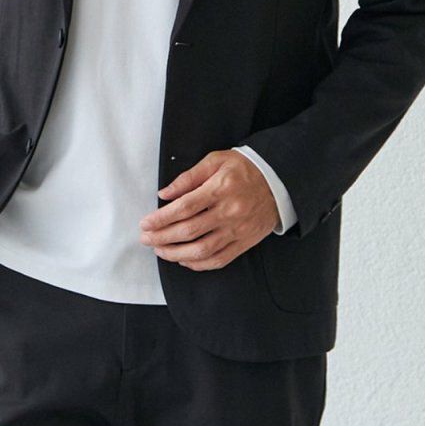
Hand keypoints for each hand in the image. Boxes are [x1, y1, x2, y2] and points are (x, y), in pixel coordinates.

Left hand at [140, 149, 280, 269]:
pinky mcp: (244, 242)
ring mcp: (238, 230)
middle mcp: (229, 212)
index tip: (145, 223)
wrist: (278, 182)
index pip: (184, 208)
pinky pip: (219, 260)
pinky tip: (184, 260)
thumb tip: (165, 194)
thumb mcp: (216, 161)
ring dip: (176, 254)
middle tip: (146, 238)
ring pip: (202, 250)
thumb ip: (188, 177)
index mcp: (220, 189)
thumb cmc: (244, 169)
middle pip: (189, 231)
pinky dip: (198, 264)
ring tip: (160, 250)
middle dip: (162, 237)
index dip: (161, 219)